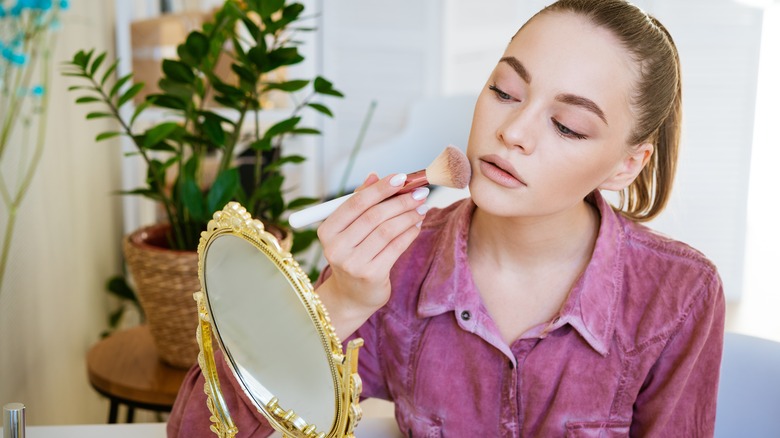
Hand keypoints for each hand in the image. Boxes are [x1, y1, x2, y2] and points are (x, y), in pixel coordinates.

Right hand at [316, 172, 428, 338]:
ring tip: (421, 207)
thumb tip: (374, 176)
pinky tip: (417, 225)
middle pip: (374, 216)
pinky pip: (396, 248)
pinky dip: (409, 233)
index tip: (401, 177)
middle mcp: (336, 248)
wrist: (352, 296)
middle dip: (400, 201)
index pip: (356, 203)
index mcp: (327, 231)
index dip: (380, 189)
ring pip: (387, 231)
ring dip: (408, 216)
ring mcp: (353, 264)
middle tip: (419, 192)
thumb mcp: (350, 230)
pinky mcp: (371, 276)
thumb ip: (360, 203)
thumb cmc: (353, 255)